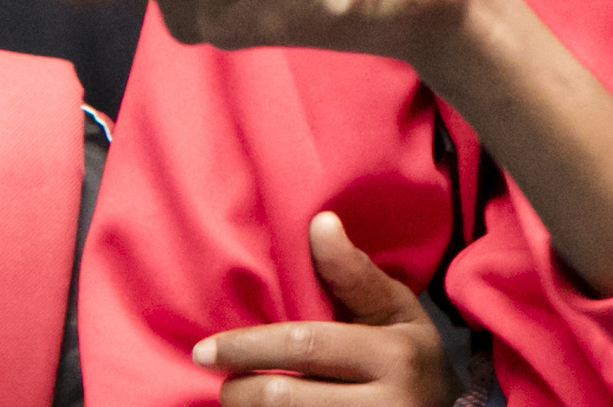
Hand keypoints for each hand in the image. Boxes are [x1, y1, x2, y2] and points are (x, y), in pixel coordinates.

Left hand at [193, 211, 452, 406]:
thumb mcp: (396, 309)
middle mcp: (386, 404)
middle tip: (223, 381)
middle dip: (241, 390)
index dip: (249, 347)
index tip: (205, 350)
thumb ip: (354, 273)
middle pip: (287, 398)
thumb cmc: (408, 353)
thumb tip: (320, 223)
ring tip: (240, 397)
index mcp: (393, 355)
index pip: (306, 347)